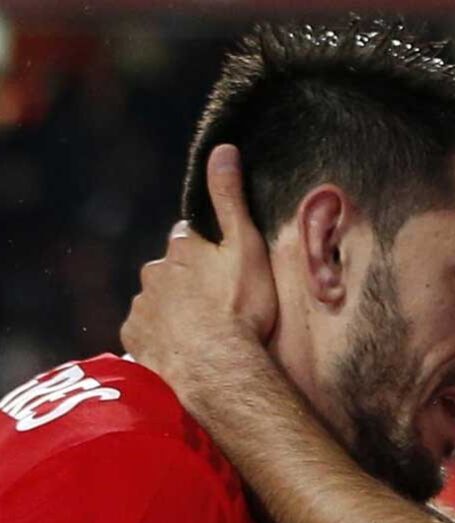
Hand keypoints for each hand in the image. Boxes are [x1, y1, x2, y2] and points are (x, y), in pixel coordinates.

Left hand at [121, 144, 277, 395]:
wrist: (218, 367)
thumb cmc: (240, 308)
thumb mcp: (246, 247)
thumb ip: (230, 199)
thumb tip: (222, 149)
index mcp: (182, 248)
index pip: (188, 238)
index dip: (206, 250)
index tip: (224, 268)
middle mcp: (154, 272)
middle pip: (170, 271)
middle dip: (187, 281)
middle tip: (218, 303)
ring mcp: (142, 307)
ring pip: (158, 302)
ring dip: (176, 311)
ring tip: (205, 332)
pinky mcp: (135, 339)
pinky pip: (148, 333)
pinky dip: (163, 337)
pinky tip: (186, 349)